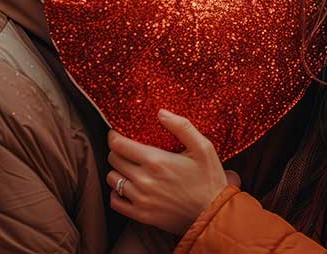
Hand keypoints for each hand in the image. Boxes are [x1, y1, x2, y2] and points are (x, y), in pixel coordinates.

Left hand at [106, 109, 240, 235]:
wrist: (214, 214)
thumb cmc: (209, 179)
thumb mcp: (203, 148)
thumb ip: (181, 127)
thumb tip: (161, 112)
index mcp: (156, 160)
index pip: (119, 145)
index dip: (114, 136)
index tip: (117, 134)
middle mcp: (144, 180)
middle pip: (113, 160)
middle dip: (117, 151)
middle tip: (126, 149)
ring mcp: (141, 199)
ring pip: (112, 179)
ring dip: (117, 171)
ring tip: (128, 168)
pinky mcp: (141, 215)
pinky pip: (115, 202)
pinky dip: (116, 193)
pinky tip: (128, 187)